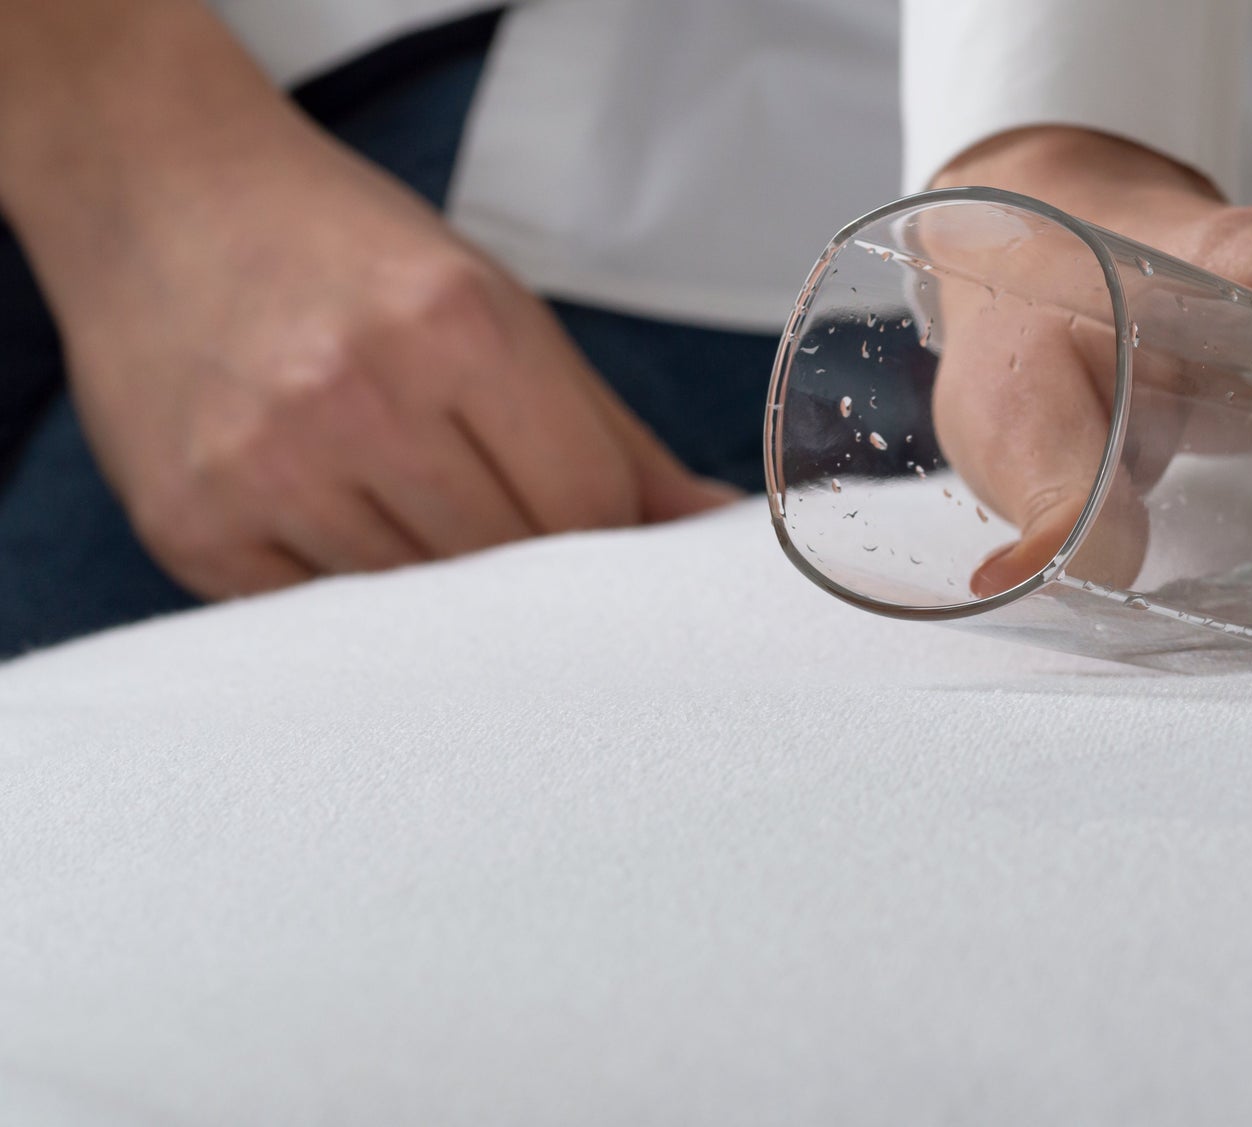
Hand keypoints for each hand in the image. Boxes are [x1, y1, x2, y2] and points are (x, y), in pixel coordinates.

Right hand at [0, 3, 732, 597]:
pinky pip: (319, 617)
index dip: (608, 542)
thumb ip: (614, 437)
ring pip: (417, 609)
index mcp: (456, 327)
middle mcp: (356, 395)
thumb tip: (719, 526)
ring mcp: (263, 465)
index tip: (597, 542)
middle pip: (508, 568)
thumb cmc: (352, 255)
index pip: (587, 508)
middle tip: (506, 535)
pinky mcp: (191, 526)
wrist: (161, 194)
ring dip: (437, 586)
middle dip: (528, 572)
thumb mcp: (501, 312)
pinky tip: (338, 526)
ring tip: (408, 511)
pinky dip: (349, 594)